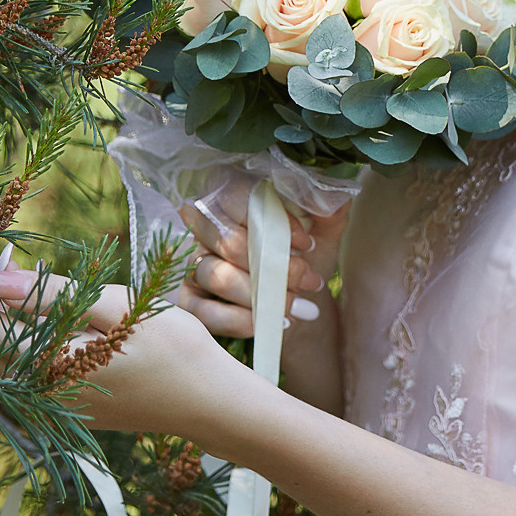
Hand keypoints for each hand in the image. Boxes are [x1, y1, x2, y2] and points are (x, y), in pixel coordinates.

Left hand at [0, 242, 240, 435]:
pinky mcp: (63, 403)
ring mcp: (49, 403)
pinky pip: (22, 363)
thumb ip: (52, 295)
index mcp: (45, 369)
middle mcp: (37, 394)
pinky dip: (16, 328)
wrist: (210, 403)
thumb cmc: (173, 349)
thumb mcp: (116, 306)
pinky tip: (28, 299)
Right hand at [168, 175, 349, 339]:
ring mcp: (188, 261)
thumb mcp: (321, 231)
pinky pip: (204, 312)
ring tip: (296, 305)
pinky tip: (274, 322)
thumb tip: (331, 197)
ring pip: (217, 276)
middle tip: (309, 282)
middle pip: (228, 240)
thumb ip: (327, 210)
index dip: (274, 222)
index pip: (237, 196)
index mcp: (227, 192)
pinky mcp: (184, 299)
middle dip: (275, 267)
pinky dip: (242, 321)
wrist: (296, 299)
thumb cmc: (301, 256)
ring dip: (261, 296)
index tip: (307, 244)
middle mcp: (199, 222)